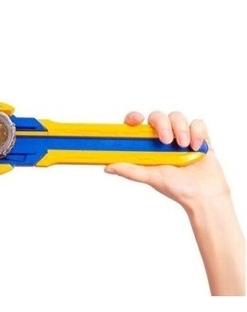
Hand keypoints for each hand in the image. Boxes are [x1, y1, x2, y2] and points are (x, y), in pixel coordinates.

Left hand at [105, 110, 229, 210]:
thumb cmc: (178, 189)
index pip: (138, 125)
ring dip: (181, 129)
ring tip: (184, 147)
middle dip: (162, 124)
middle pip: (157, 116)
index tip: (137, 120)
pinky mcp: (199, 137)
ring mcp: (181, 136)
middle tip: (167, 140)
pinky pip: (197, 123)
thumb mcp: (151, 178)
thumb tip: (107, 167)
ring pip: (177, 116)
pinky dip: (197, 132)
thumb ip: (130, 171)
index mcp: (149, 147)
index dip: (133, 118)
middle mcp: (163, 139)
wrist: (204, 195)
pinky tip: (197, 147)